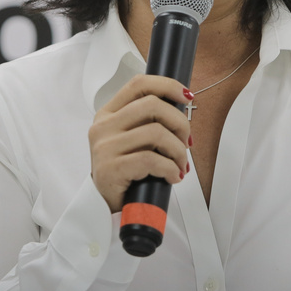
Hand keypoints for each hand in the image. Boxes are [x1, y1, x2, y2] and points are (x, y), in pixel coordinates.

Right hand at [88, 74, 191, 212]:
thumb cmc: (124, 172)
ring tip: (180, 164)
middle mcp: (103, 126)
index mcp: (108, 113)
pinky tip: (173, 176)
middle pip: (153, 105)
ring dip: (178, 150)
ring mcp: (105, 147)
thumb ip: (148, 121)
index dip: (167, 85)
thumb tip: (182, 107)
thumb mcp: (132, 140)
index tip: (186, 96)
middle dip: (180, 122)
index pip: (139, 84)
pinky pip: (151, 160)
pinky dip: (170, 168)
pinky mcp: (110, 168)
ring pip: (156, 133)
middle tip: (187, 142)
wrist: (103, 206)